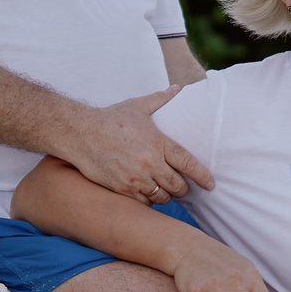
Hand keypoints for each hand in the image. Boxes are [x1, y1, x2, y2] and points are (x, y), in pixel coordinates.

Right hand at [61, 88, 213, 204]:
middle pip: (178, 185)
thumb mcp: (137, 107)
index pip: (187, 162)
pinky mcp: (122, 188)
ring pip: (162, 197)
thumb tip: (177, 88)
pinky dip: (148, 200)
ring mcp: (136, 177)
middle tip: (182, 187)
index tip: (210, 184)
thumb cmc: (109, 119)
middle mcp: (150, 162)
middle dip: (183, 188)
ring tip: (163, 190)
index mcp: (158, 142)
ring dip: (166, 196)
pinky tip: (146, 194)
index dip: (202, 175)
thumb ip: (160, 99)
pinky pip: (144, 203)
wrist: (80, 133)